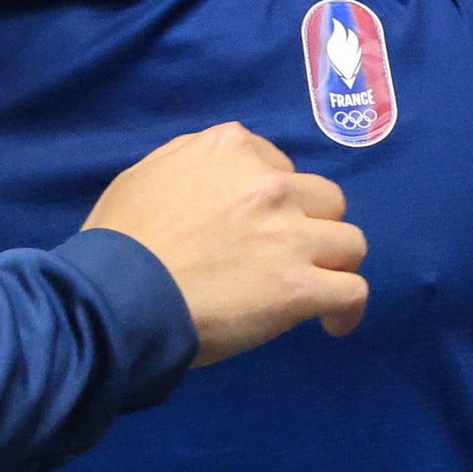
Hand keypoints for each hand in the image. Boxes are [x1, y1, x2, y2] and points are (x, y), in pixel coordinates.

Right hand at [84, 122, 368, 362]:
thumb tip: (217, 177)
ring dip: (333, 264)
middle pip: (325, 199)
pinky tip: (333, 323)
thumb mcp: (147, 174)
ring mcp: (291, 234)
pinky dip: (347, 309)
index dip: (275, 200)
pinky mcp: (300, 286)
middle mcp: (271, 183)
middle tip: (285, 256)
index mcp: (232, 148)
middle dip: (310, 225)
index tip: (261, 226)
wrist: (120, 293)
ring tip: (314, 288)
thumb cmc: (119, 239)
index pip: (280, 167)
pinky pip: (353, 291)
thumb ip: (192, 164)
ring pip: (350, 242)